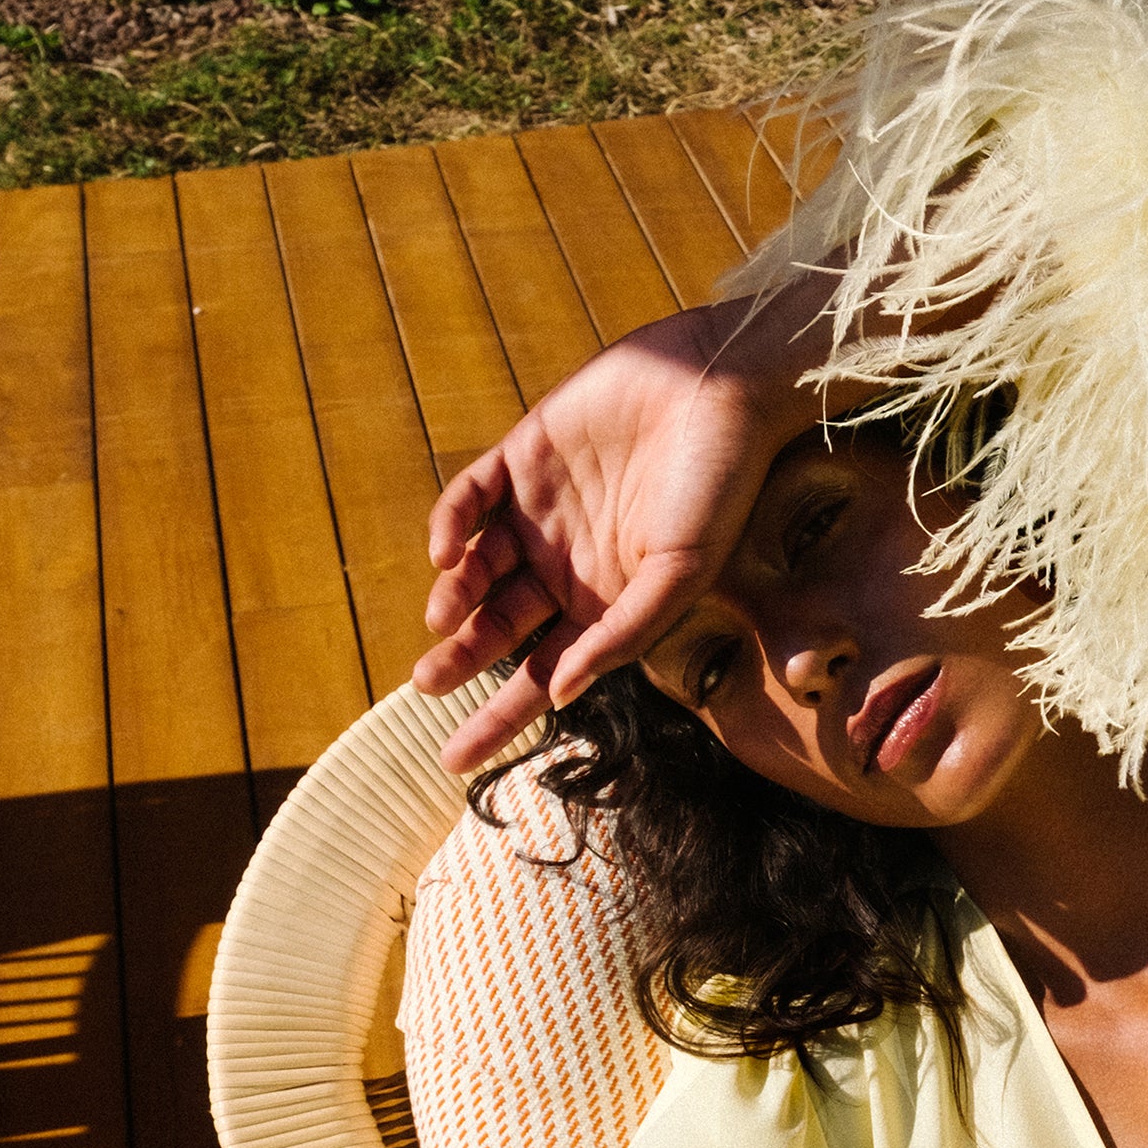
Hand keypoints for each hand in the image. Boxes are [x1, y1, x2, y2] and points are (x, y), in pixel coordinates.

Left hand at [413, 268, 839, 773]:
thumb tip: (559, 694)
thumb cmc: (719, 489)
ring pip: (476, 569)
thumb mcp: (678, 577)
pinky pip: (471, 498)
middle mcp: (567, 567)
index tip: (457, 761)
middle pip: (498, 629)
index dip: (499, 719)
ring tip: (443, 618)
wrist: (721, 386)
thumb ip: (621, 635)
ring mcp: (542, 512)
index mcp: (604, 607)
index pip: (541, 675)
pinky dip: (452, 524)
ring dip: (454, 597)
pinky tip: (445, 552)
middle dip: (460, 661)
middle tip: (426, 684)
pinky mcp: (523, 454)